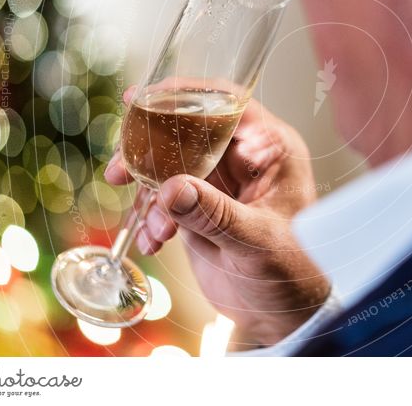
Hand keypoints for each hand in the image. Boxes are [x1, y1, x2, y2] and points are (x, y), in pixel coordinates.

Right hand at [105, 88, 330, 345]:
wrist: (282, 315)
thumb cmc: (291, 273)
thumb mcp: (257, 243)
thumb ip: (216, 214)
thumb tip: (171, 187)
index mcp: (271, 150)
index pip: (229, 104)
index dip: (187, 95)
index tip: (145, 98)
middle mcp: (245, 159)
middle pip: (189, 131)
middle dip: (151, 150)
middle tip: (120, 169)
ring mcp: (221, 183)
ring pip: (171, 165)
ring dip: (149, 191)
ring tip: (150, 222)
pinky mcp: (202, 208)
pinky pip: (166, 200)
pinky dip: (154, 218)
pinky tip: (154, 242)